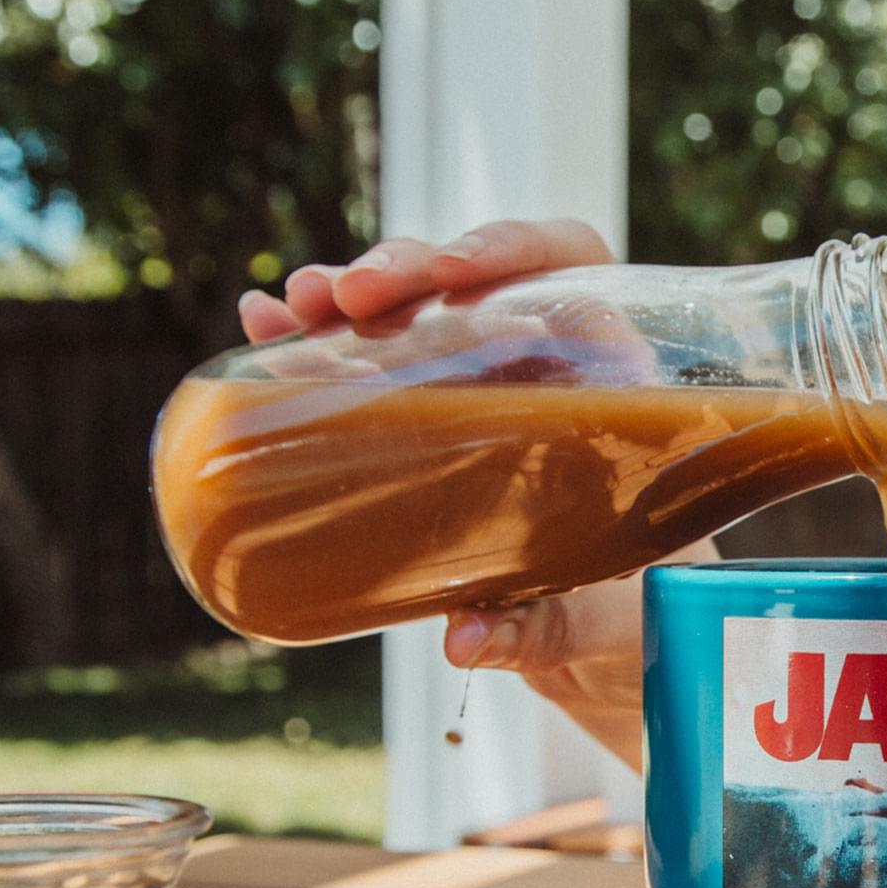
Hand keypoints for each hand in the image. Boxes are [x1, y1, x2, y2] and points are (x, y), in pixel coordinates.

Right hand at [239, 219, 671, 772]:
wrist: (601, 637)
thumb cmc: (623, 612)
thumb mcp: (590, 618)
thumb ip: (537, 627)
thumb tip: (460, 639)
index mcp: (612, 382)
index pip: (570, 264)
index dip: (513, 248)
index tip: (454, 274)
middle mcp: (545, 362)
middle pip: (476, 277)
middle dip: (408, 269)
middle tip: (354, 297)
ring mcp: (480, 379)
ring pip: (416, 305)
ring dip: (351, 293)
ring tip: (299, 304)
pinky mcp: (429, 409)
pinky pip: (372, 351)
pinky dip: (318, 334)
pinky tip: (263, 322)